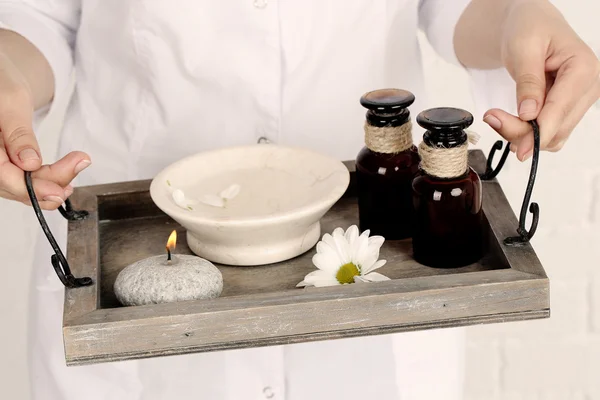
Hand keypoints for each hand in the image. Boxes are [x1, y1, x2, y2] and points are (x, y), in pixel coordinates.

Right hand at [0, 52, 89, 209]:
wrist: (2, 82)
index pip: (2, 177)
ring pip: (20, 187)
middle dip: (49, 183)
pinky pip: (23, 181)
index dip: (30, 189)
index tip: (59, 192)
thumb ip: (18, 134)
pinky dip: (45, 181)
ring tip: (77, 166)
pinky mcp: (5, 166)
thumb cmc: (1, 84)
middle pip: (13, 186)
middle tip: (79, 165)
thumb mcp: (11, 102)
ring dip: (51, 184)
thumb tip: (30, 163)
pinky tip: (65, 179)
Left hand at [483, 0, 599, 160]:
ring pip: (553, 135)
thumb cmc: (529, 29)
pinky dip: (528, 133)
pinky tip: (510, 121)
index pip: (561, 109)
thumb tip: (529, 115)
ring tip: (497, 117)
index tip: (518, 148)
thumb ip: (528, 82)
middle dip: (523, 132)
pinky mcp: (567, 109)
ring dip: (524, 135)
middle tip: (492, 119)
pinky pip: (549, 131)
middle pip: (557, 127)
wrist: (530, 25)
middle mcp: (589, 86)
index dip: (538, 132)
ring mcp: (580, 100)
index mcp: (583, 67)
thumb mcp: (523, 49)